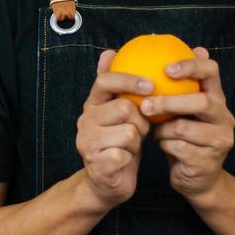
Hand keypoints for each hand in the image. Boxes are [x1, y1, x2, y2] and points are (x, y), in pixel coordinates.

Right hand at [76, 50, 151, 209]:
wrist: (106, 183)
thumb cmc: (118, 143)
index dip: (128, 80)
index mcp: (90, 106)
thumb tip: (108, 51)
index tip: (150, 85)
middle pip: (124, 107)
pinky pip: (126, 153)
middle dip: (140, 120)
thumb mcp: (117, 113)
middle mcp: (84, 121)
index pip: (104, 81)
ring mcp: (87, 142)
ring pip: (129, 132)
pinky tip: (124, 162)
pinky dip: (131, 158)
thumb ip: (115, 86)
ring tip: (130, 147)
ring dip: (137, 141)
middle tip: (139, 130)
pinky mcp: (96, 163)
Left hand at [141, 47, 234, 198]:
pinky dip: (165, 146)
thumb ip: (176, 88)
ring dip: (163, 130)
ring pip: (184, 128)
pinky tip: (163, 146)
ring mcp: (221, 140)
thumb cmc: (183, 138)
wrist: (197, 178)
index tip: (167, 68)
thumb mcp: (179, 112)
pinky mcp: (209, 161)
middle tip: (146, 105)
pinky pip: (178, 148)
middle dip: (170, 102)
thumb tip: (170, 54)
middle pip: (201, 102)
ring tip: (155, 132)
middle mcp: (224, 117)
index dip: (191, 65)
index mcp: (216, 99)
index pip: (211, 71)